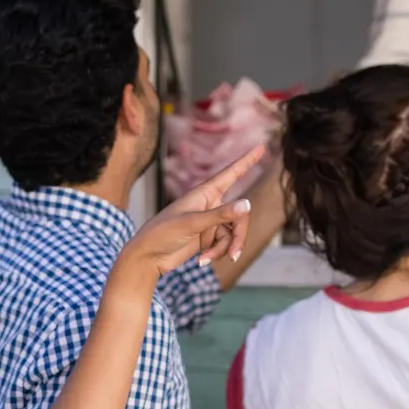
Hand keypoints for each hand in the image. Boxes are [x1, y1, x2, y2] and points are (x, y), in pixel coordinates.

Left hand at [119, 146, 265, 278]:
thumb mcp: (192, 223)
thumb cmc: (163, 233)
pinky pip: (224, 244)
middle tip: (233, 253)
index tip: (261, 146)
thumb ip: (221, 215)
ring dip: (225, 248)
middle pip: (240, 215)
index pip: (232, 173)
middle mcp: (210, 204)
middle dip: (238, 236)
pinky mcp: (208, 238)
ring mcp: (210, 222)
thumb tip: (248, 204)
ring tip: (207, 260)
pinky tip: (202, 262)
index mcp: (205, 192)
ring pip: (233, 233)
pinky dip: (216, 254)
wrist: (147, 258)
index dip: (247, 161)